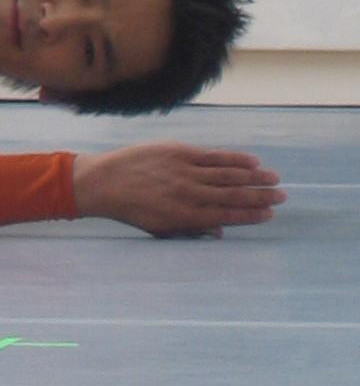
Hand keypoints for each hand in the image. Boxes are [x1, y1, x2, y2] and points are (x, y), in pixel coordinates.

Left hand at [72, 143, 283, 236]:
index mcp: (188, 217)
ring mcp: (184, 171)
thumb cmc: (133, 211)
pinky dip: (233, 158)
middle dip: (260, 196)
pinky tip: (250, 160)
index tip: (270, 214)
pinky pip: (211, 156)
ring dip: (254, 176)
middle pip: (234, 194)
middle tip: (282, 197)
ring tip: (273, 178)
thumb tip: (220, 233)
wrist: (103, 183)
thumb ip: (192, 231)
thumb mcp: (162, 230)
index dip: (251, 215)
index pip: (228, 216)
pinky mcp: (177, 152)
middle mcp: (190, 194)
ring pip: (227, 174)